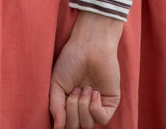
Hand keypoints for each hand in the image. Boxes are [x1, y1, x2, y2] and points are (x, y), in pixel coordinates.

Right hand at [49, 12, 121, 128]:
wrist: (89, 45)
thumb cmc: (71, 59)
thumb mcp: (56, 83)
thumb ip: (55, 107)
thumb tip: (57, 128)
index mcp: (69, 104)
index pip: (66, 124)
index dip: (62, 118)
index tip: (61, 98)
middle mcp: (83, 107)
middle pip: (75, 127)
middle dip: (72, 110)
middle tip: (75, 89)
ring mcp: (97, 106)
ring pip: (87, 125)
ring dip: (82, 106)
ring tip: (84, 88)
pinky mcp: (110, 102)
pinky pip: (102, 119)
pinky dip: (95, 108)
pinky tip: (94, 92)